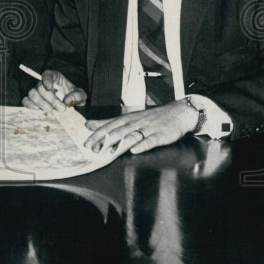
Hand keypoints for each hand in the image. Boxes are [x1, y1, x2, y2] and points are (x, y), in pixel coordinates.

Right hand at [22, 70, 87, 112]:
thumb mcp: (80, 94)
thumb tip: (67, 101)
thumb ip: (77, 96)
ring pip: (32, 94)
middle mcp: (43, 82)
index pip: (47, 75)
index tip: (50, 88)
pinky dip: (31, 106)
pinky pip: (26, 101)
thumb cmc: (73, 95)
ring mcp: (36, 91)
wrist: (68, 102)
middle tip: (61, 108)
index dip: (46, 80)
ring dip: (42, 104)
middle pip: (40, 87)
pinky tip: (40, 110)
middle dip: (51, 99)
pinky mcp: (32, 100)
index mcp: (54, 77)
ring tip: (52, 110)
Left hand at [83, 100, 200, 154]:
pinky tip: (135, 150)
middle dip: (104, 139)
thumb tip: (89, 124)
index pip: (109, 126)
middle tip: (93, 148)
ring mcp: (148, 129)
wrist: (177, 113)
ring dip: (121, 143)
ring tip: (110, 151)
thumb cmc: (151, 117)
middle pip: (117, 131)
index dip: (97, 134)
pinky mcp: (160, 135)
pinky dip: (143, 145)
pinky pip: (150, 140)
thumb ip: (109, 123)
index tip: (86, 142)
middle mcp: (135, 123)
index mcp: (127, 119)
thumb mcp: (129, 118)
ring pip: (132, 135)